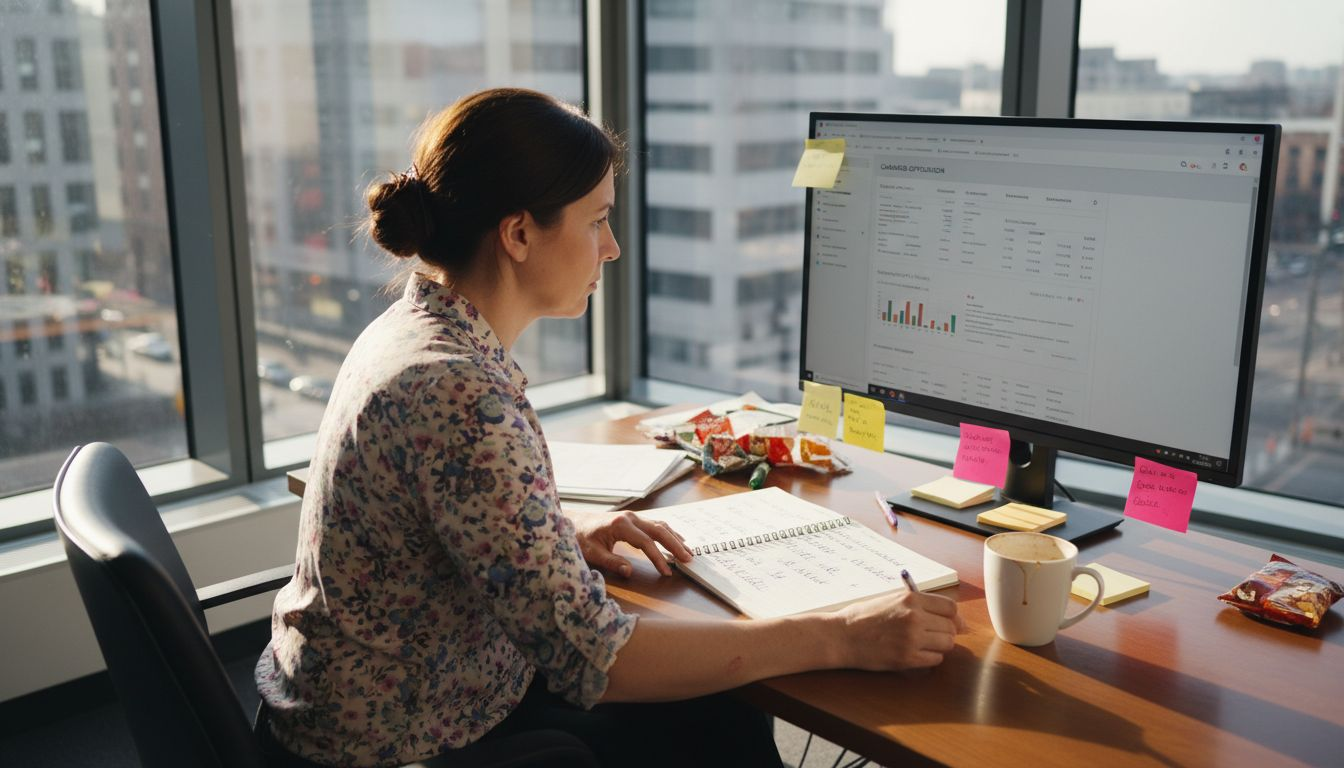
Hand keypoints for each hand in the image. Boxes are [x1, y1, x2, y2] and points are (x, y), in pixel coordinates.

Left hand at [567, 508, 693, 577]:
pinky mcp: (634, 519)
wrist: (574, 522)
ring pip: (660, 525)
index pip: (646, 543)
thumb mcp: (592, 553)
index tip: (667, 571)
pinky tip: (677, 540)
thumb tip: (630, 572)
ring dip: (675, 538)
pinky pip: (655, 524)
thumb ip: (611, 562)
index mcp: (621, 525)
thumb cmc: (581, 538)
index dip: (658, 558)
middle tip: (688, 559)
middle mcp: (630, 517)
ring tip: (688, 552)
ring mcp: (633, 516)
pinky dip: (668, 533)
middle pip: (659, 530)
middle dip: (675, 545)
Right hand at [835, 589, 966, 670]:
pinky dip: (930, 657)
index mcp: (910, 599)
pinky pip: (935, 659)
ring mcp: (912, 639)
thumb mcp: (890, 599)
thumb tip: (947, 615)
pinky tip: (917, 653)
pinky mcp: (907, 658)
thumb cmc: (862, 616)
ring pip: (946, 644)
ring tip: (923, 644)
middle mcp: (914, 618)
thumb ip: (917, 604)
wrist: (841, 635)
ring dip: (939, 645)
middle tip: (934, 635)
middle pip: (951, 627)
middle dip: (946, 632)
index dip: (954, 616)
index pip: (950, 607)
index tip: (954, 622)